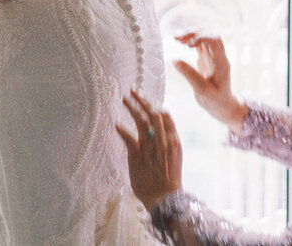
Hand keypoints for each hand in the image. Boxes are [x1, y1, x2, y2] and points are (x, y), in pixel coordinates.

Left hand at [116, 91, 181, 211]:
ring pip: (141, 120)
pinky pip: (129, 138)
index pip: (165, 115)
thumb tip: (158, 132)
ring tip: (124, 99)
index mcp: (173, 140)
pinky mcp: (137, 155)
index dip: (154, 105)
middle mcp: (162, 140)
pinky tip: (116, 124)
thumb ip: (167, 143)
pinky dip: (122, 130)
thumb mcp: (175, 158)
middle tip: (133, 91)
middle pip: (152, 113)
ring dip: (132, 107)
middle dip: (142, 100)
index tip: (146, 100)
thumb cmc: (169, 181)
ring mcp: (149, 147)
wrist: (164, 198)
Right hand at [173, 33, 248, 132]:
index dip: (202, 37)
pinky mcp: (206, 58)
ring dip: (190, 35)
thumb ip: (189, 75)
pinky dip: (189, 41)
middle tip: (176, 38)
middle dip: (193, 33)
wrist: (222, 106)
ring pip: (203, 37)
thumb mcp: (201, 90)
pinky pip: (199, 44)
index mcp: (221, 62)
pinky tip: (180, 42)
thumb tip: (174, 60)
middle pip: (208, 35)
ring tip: (175, 38)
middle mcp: (218, 56)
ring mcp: (212, 56)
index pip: (215, 41)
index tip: (188, 44)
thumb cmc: (214, 100)